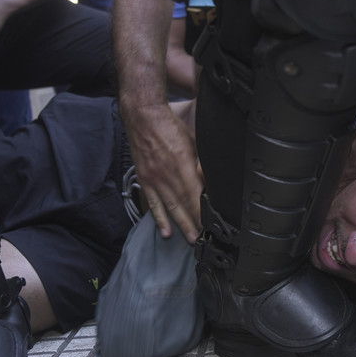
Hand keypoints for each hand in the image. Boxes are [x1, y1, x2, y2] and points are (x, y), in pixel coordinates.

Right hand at [122, 101, 202, 241]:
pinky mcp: (145, 178)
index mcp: (181, 163)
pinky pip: (152, 202)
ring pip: (168, 207)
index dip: (202, 212)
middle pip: (182, 204)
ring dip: (179, 224)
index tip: (210, 224)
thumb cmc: (171, 125)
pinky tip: (164, 230)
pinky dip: (158, 217)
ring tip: (189, 239)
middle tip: (202, 240)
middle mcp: (166, 174)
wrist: (143, 116)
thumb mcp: (194, 139)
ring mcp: (154, 178)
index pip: (194, 194)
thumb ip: (202, 161)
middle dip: (193, 223)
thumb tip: (212, 178)